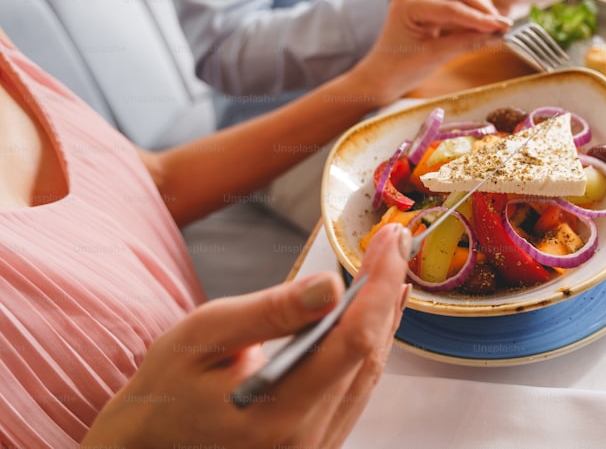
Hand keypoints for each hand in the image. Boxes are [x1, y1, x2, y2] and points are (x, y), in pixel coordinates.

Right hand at [81, 223, 411, 448]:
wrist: (148, 447)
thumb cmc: (166, 390)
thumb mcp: (204, 336)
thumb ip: (271, 311)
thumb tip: (331, 284)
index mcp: (278, 412)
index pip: (353, 341)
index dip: (379, 286)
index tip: (389, 240)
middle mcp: (307, 438)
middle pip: (369, 354)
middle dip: (387, 290)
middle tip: (395, 240)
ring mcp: (315, 446)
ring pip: (369, 372)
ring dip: (385, 315)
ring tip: (393, 265)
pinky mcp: (316, 441)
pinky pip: (357, 387)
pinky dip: (369, 343)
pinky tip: (376, 311)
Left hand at [354, 0, 511, 102]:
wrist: (380, 75)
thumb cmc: (400, 70)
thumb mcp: (435, 57)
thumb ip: (466, 43)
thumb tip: (498, 35)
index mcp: (407, 4)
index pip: (451, 7)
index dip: (479, 18)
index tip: (502, 27)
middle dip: (482, 6)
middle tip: (503, 26)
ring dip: (480, 3)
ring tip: (495, 24)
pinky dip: (473, 6)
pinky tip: (485, 21)